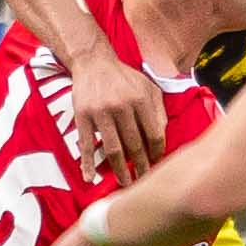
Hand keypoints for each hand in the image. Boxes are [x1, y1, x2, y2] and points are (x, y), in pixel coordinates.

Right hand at [62, 51, 168, 182]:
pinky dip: (87, 164)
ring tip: (125, 183)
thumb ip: (159, 111)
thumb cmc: (124, 78)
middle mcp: (122, 106)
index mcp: (141, 99)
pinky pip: (86, 145)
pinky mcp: (83, 117)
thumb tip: (162, 138)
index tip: (157, 163)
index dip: (157, 152)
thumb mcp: (148, 87)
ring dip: (120, 170)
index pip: (154, 134)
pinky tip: (90, 179)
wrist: (93, 62)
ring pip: (113, 149)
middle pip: (135, 145)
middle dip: (141, 166)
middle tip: (144, 181)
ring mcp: (101, 112)